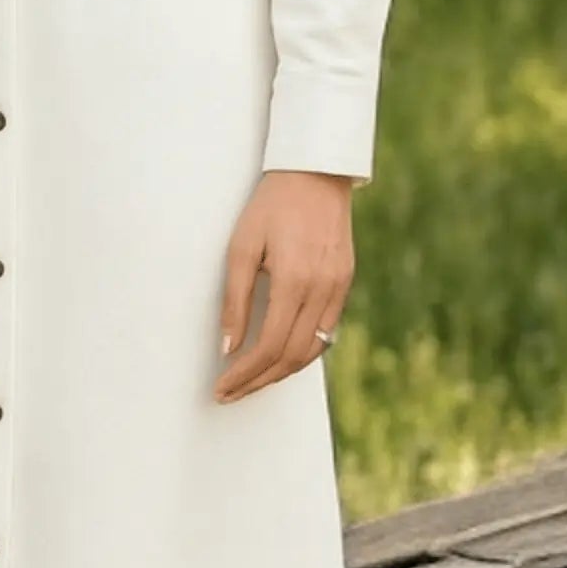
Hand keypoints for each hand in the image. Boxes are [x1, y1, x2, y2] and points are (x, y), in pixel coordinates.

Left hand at [215, 170, 354, 400]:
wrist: (315, 173)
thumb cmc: (270, 206)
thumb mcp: (241, 248)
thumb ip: (235, 300)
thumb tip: (228, 348)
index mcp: (294, 280)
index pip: (269, 346)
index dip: (244, 374)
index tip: (221, 387)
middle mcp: (322, 290)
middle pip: (291, 357)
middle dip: (259, 381)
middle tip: (231, 394)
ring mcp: (339, 289)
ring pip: (312, 351)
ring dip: (281, 372)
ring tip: (251, 381)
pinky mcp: (345, 284)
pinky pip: (326, 333)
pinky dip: (302, 352)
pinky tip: (280, 356)